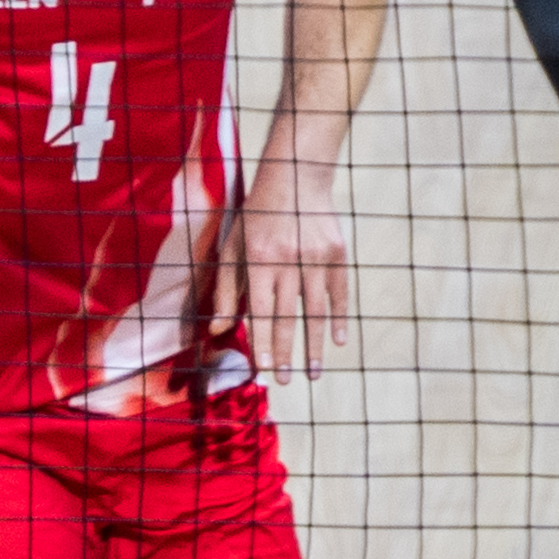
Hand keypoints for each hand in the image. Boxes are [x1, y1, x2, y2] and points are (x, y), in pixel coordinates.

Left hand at [210, 163, 350, 384]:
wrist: (296, 177)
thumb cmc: (258, 217)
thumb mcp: (233, 246)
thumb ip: (227, 289)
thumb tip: (218, 330)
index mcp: (260, 258)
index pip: (261, 310)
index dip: (263, 341)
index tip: (264, 369)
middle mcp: (289, 259)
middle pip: (288, 316)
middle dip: (286, 352)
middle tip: (285, 381)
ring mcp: (316, 257)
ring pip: (316, 311)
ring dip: (314, 345)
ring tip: (312, 373)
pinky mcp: (337, 253)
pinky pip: (340, 294)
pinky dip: (339, 318)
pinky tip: (337, 342)